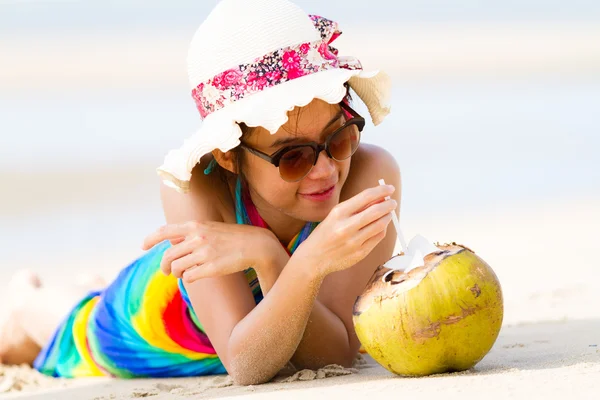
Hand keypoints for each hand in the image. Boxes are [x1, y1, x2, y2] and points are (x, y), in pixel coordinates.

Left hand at [142, 221, 280, 282]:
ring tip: (184, 273)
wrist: (256, 245)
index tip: (143, 246)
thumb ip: (191, 233)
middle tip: (166, 271)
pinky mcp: (210, 268)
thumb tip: (171, 241)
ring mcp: (204, 253)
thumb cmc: (233, 237)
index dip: (150, 239)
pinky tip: (196, 276)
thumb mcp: (210, 228)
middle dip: (164, 266)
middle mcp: (197, 237)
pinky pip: (188, 277)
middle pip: (167, 256)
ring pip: (176, 268)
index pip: (164, 231)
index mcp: (196, 225)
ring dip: (177, 273)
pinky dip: (189, 279)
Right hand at [293, 184, 395, 276]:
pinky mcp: (360, 253)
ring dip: (387, 217)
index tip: (390, 188)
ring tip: (388, 214)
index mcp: (338, 213)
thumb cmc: (325, 233)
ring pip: (380, 225)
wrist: (314, 258)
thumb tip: (379, 198)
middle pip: (376, 211)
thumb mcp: (335, 216)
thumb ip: (355, 207)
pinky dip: (382, 230)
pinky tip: (380, 227)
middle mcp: (346, 226)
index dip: (381, 190)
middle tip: (392, 202)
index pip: (366, 196)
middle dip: (388, 204)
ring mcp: (354, 241)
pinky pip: (378, 238)